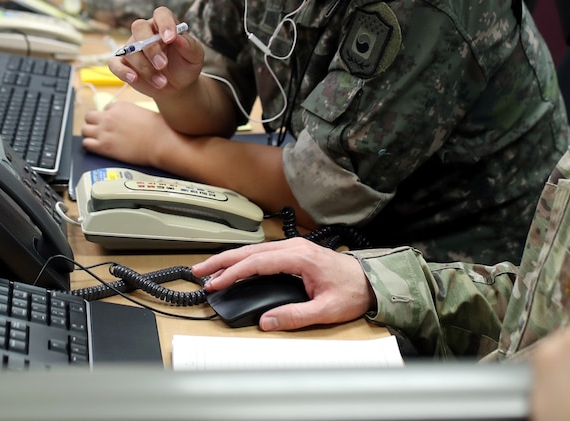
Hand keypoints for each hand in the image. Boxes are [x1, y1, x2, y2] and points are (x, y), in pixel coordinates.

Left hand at [81, 102, 169, 164]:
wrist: (161, 142)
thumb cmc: (158, 128)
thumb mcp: (141, 112)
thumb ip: (128, 113)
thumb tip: (124, 120)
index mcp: (119, 106)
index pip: (105, 108)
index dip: (109, 117)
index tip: (115, 123)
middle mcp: (108, 116)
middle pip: (89, 116)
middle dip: (94, 123)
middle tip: (102, 130)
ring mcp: (104, 131)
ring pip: (84, 129)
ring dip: (91, 134)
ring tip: (99, 139)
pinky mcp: (103, 146)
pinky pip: (86, 143)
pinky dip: (90, 145)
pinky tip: (98, 147)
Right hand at [108, 7, 204, 96]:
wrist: (178, 86)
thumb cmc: (186, 66)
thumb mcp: (194, 57)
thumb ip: (189, 46)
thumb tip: (178, 37)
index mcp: (164, 25)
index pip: (161, 14)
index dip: (165, 23)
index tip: (171, 38)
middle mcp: (146, 33)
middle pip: (139, 28)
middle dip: (150, 48)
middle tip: (162, 64)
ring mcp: (132, 48)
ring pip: (131, 51)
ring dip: (146, 68)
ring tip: (162, 82)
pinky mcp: (124, 64)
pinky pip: (115, 64)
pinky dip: (123, 71)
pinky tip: (134, 78)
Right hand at [191, 238, 374, 330]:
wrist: (371, 280)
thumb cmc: (352, 292)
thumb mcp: (326, 310)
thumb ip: (295, 316)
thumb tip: (267, 322)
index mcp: (300, 257)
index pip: (257, 262)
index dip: (232, 273)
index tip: (214, 283)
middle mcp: (294, 247)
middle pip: (249, 251)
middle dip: (222, 261)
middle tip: (198, 272)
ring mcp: (293, 248)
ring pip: (253, 250)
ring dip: (230, 259)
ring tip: (208, 271)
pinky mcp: (294, 253)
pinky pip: (262, 253)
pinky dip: (243, 260)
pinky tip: (233, 268)